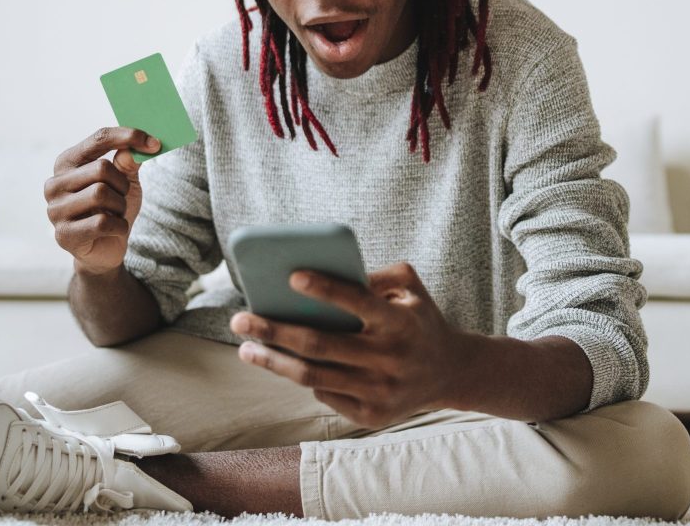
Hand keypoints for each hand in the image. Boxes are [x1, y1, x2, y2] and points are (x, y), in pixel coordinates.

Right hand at [45, 127, 160, 275]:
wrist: (107, 247)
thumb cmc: (112, 208)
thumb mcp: (125, 180)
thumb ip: (128, 162)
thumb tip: (133, 147)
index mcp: (67, 162)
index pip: (99, 139)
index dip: (129, 137)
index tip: (154, 142)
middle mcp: (55, 183)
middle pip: (101, 168)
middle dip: (122, 184)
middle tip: (122, 196)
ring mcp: (55, 210)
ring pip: (100, 194)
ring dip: (120, 206)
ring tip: (115, 213)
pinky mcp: (64, 235)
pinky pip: (101, 222)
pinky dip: (118, 226)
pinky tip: (114, 229)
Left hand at [228, 262, 469, 428]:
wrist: (449, 373)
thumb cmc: (419, 320)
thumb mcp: (411, 289)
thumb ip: (378, 274)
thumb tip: (327, 274)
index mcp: (399, 322)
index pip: (358, 302)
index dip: (325, 290)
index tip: (291, 277)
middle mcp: (389, 359)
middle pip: (320, 345)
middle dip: (275, 331)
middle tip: (240, 320)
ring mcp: (379, 391)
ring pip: (313, 376)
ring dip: (273, 362)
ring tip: (246, 348)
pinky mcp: (371, 415)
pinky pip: (324, 395)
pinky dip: (301, 378)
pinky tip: (282, 364)